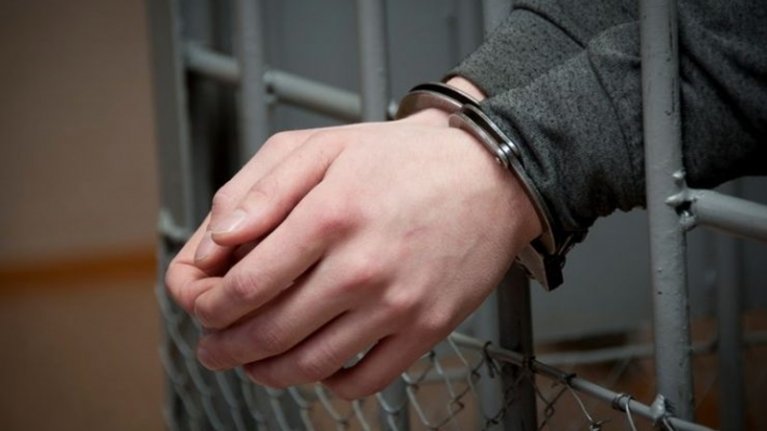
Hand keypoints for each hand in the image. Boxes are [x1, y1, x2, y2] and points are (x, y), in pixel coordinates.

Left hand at [165, 80, 541, 399]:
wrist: (492, 177)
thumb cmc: (405, 160)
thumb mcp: (324, 147)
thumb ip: (261, 189)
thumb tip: (217, 240)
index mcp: (330, 216)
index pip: (246, 285)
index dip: (207, 307)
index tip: (200, 309)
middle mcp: (363, 268)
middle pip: (270, 333)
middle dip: (225, 347)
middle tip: (212, 347)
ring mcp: (398, 305)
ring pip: (311, 366)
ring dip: (267, 372)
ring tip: (252, 362)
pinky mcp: (428, 330)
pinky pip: (366, 382)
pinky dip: (329, 385)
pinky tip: (316, 366)